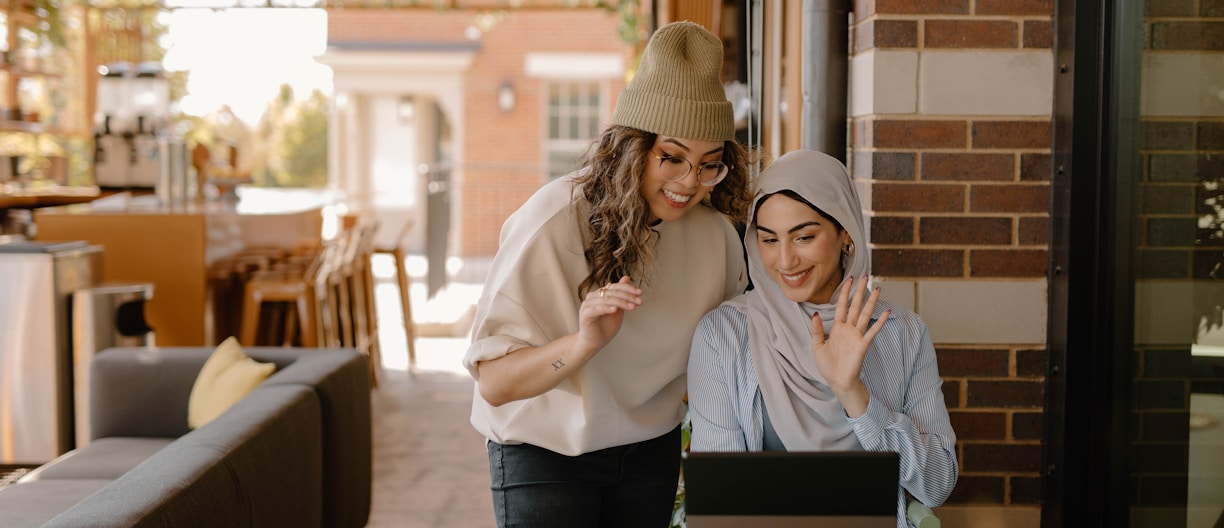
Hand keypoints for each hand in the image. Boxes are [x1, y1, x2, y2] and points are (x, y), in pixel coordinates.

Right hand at [575, 276, 641, 353]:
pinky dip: (606, 308)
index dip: (628, 288)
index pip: (615, 286)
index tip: (641, 293)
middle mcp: (592, 297)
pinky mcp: (585, 315)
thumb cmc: (605, 326)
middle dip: (627, 296)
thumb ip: (622, 295)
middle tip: (639, 301)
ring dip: (621, 302)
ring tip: (632, 307)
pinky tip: (615, 310)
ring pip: (606, 299)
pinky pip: (596, 309)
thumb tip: (627, 277)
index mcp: (600, 293)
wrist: (594, 342)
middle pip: (612, 292)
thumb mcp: (617, 309)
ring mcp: (587, 305)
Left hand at [811, 276, 889, 397]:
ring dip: (871, 302)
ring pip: (865, 314)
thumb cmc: (828, 366)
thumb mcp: (817, 346)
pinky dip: (880, 322)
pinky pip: (872, 331)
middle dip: (859, 291)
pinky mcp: (863, 345)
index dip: (845, 292)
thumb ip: (816, 330)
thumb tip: (815, 314)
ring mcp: (857, 336)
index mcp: (837, 328)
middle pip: (855, 306)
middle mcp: (849, 329)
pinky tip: (887, 313)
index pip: (842, 306)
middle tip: (865, 276)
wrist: (838, 382)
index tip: (848, 279)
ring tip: (878, 289)